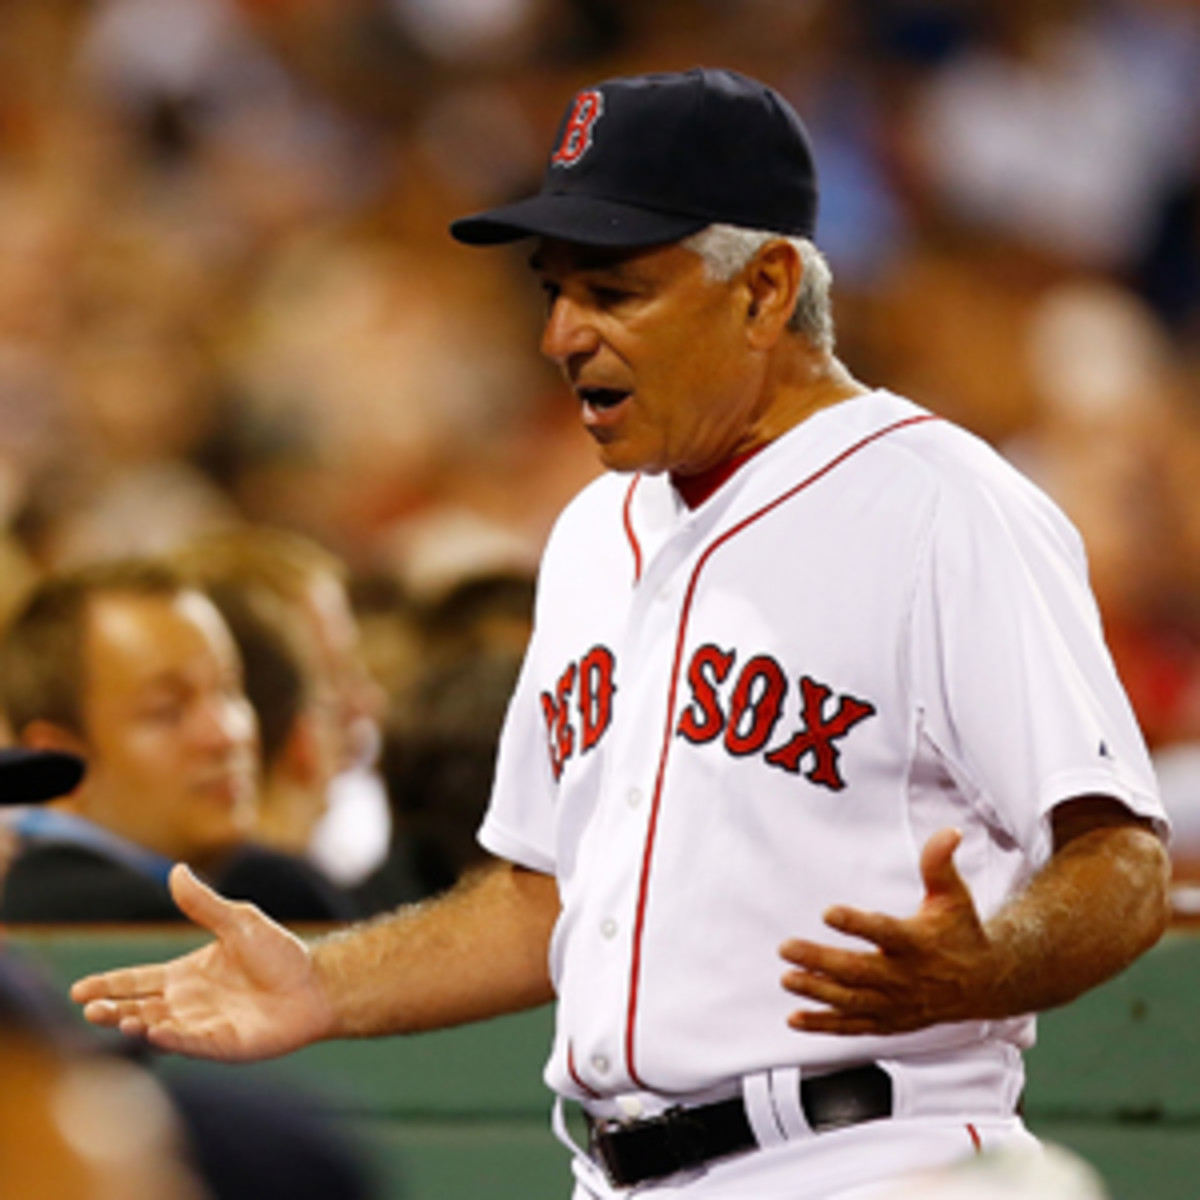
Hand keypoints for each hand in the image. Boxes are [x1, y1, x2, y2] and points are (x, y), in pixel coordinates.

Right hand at [70, 864, 335, 1060]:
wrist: (315, 983)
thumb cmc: (280, 953)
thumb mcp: (239, 922)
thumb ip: (204, 903)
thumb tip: (176, 869)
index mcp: (186, 975)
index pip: (136, 981)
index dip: (108, 985)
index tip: (78, 991)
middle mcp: (188, 1003)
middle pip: (139, 1007)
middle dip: (111, 1009)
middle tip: (88, 1008)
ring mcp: (203, 1026)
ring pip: (158, 1028)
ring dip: (136, 1024)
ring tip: (116, 1017)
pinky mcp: (223, 1045)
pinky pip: (192, 1043)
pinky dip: (172, 1039)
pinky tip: (153, 1032)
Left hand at [779, 828, 1003, 1034]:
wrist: (984, 983)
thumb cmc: (961, 932)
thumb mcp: (953, 895)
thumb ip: (940, 862)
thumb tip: (948, 831)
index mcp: (917, 943)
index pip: (884, 932)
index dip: (856, 923)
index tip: (827, 912)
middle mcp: (905, 977)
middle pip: (857, 971)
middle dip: (820, 961)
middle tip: (786, 949)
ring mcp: (895, 1003)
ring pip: (851, 1001)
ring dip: (816, 991)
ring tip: (787, 978)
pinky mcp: (888, 1021)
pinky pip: (852, 1027)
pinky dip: (823, 1025)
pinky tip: (795, 1018)